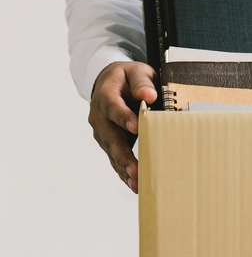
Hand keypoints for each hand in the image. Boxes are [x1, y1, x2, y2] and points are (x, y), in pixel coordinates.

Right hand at [88, 61, 156, 192]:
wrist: (111, 83)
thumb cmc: (128, 78)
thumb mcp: (136, 71)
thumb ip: (141, 82)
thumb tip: (148, 95)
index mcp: (105, 96)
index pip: (113, 107)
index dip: (123, 118)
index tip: (136, 127)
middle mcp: (99, 117)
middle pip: (111, 138)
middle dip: (123, 155)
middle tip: (135, 170)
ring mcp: (103, 132)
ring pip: (112, 152)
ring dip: (124, 169)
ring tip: (137, 184)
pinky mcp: (109, 143)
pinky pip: (115, 159)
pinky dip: (124, 172)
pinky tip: (134, 185)